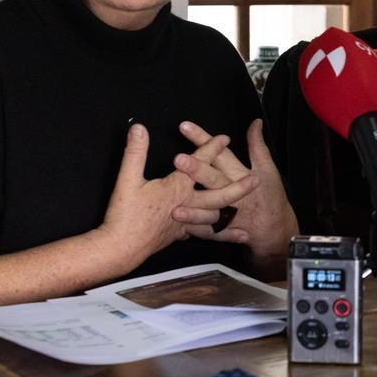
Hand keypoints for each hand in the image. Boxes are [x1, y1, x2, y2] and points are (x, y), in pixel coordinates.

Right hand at [99, 123, 258, 269]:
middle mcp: (186, 205)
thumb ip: (136, 152)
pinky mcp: (179, 234)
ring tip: (245, 206)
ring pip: (214, 216)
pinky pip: (204, 233)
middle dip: (237, 187)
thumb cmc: (125, 215)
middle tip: (255, 181)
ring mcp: (185, 222)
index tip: (225, 138)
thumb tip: (140, 128)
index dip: (211, 148)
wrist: (121, 248)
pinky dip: (220, 233)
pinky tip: (229, 232)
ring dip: (230, 210)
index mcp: (177, 188)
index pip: (198, 164)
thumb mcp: (127, 180)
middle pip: (218, 195)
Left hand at [171, 119, 298, 269]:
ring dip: (193, 210)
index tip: (185, 127)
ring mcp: (230, 214)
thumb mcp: (267, 168)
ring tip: (174, 206)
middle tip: (178, 160)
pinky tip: (179, 228)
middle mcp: (234, 193)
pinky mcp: (225, 230)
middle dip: (197, 170)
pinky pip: (209, 232)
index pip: (221, 153)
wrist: (276, 229)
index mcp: (242, 175)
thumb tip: (255, 123)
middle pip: (214, 179)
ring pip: (210, 210)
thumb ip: (258, 145)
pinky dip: (196, 231)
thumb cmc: (270, 195)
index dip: (204, 140)